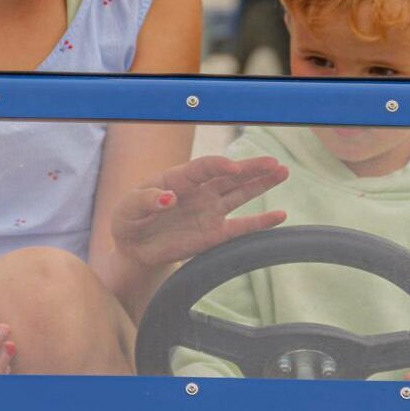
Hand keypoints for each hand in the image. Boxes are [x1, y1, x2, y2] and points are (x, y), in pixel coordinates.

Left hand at [112, 155, 288, 267]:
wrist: (133, 248)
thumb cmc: (128, 221)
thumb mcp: (127, 210)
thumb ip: (146, 201)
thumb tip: (168, 198)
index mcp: (178, 179)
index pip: (203, 168)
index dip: (219, 165)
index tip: (234, 168)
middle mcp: (199, 191)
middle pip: (229, 176)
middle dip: (251, 169)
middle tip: (274, 162)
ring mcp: (209, 212)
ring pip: (240, 194)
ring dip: (261, 184)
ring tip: (282, 172)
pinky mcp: (214, 235)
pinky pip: (240, 228)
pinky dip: (260, 223)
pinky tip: (280, 216)